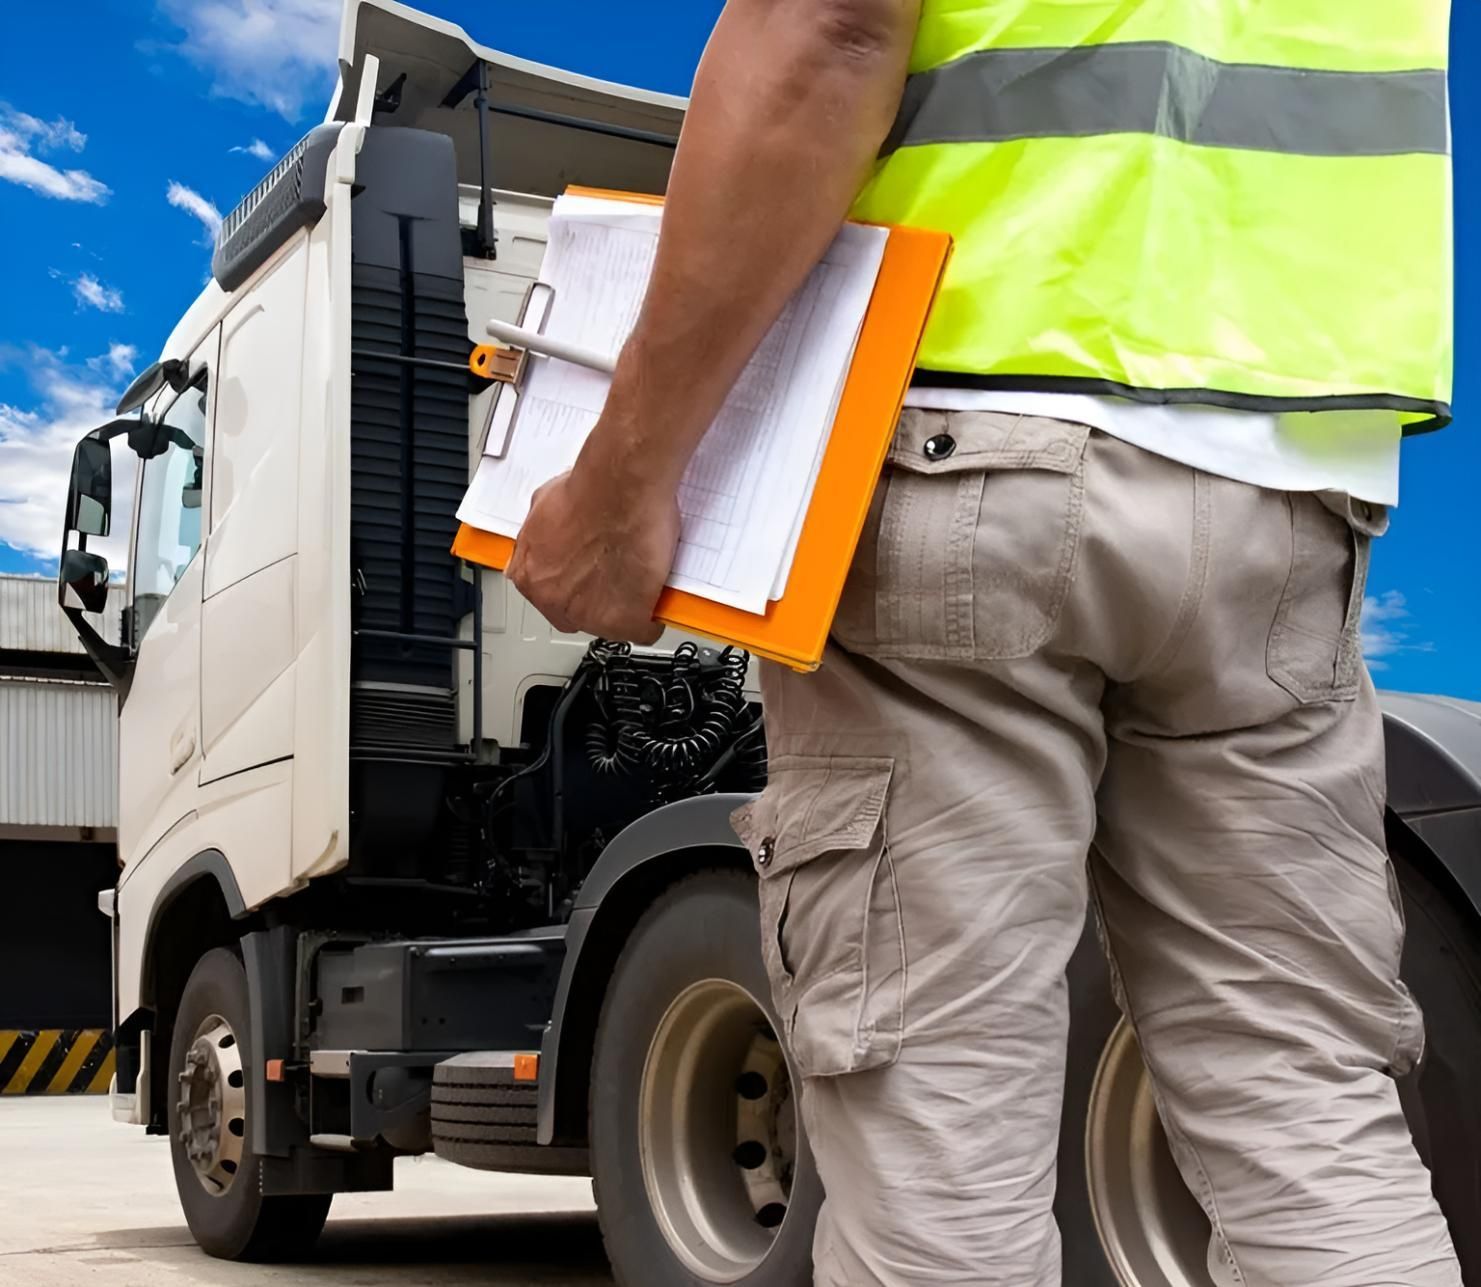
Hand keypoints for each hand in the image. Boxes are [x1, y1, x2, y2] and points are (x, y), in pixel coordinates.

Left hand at [507, 463, 679, 644]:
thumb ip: (542, 535)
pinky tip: (655, 608)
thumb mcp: (543, 505)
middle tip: (613, 581)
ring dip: (622, 611)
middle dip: (594, 601)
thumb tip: (551, 537)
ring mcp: (590, 614)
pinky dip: (650, 623)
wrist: (622, 487)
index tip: (586, 584)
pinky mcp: (625, 619)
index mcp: (531, 576)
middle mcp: (554, 599)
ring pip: (607, 627)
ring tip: (636, 589)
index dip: (572, 589)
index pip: (548, 600)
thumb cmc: (590, 490)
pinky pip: (641, 633)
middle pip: (576, 617)